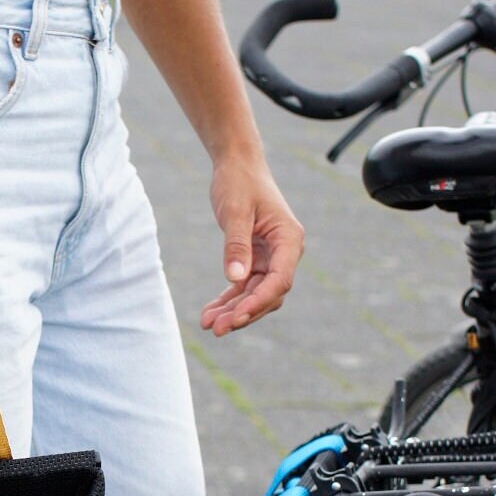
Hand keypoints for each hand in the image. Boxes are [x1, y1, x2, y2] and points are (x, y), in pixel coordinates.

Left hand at [201, 154, 303, 337]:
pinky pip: (243, 287)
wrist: (237, 165)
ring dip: (232, 311)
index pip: (279, 281)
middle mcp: (284, 252)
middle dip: (242, 313)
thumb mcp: (235, 213)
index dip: (258, 302)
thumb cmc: (239, 182)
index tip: (235, 318)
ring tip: (207, 324)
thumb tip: (236, 279)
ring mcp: (271, 258)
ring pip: (255, 295)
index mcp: (289, 240)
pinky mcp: (256, 260)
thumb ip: (236, 246)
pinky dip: (228, 300)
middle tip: (215, 329)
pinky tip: (209, 313)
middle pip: (268, 294)